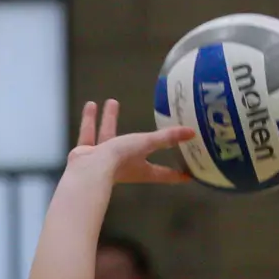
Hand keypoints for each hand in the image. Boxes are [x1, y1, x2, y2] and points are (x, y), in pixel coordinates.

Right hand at [66, 99, 193, 184]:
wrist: (88, 170)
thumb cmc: (119, 160)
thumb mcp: (146, 144)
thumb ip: (166, 138)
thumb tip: (191, 133)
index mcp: (141, 169)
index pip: (163, 173)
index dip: (175, 174)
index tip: (187, 175)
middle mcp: (123, 165)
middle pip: (134, 148)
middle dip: (138, 137)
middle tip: (148, 131)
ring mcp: (103, 160)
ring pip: (107, 136)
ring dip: (109, 120)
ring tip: (111, 102)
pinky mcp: (86, 155)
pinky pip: (89, 134)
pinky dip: (90, 120)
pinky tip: (90, 105)